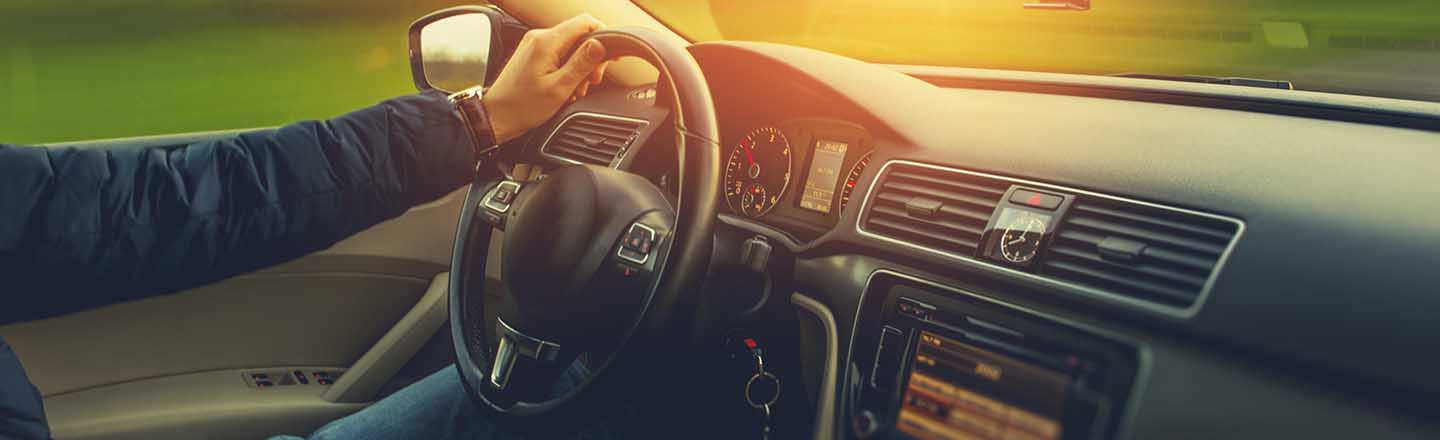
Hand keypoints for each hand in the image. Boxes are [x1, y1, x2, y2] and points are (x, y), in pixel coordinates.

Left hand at [482, 15, 608, 143]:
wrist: (496, 116)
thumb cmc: (523, 106)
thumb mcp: (559, 88)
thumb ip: (581, 64)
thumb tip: (600, 44)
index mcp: (546, 42)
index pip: (585, 22)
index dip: (603, 38)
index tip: (608, 59)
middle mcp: (539, 37)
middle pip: (579, 34)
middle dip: (591, 58)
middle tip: (592, 81)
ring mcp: (535, 44)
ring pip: (571, 46)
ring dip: (580, 67)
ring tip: (575, 89)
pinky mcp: (533, 53)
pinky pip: (559, 53)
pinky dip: (568, 68)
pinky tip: (565, 87)